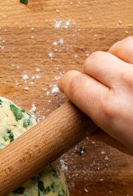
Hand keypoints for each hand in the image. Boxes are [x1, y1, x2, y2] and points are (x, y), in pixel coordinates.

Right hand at [58, 36, 132, 152]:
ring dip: (118, 58)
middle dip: (94, 73)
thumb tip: (92, 127)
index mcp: (110, 109)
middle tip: (104, 85)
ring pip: (118, 47)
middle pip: (92, 62)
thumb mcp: (129, 148)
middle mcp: (126, 83)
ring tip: (126, 73)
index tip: (72, 88)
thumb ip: (107, 134)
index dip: (69, 85)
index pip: (72, 83)